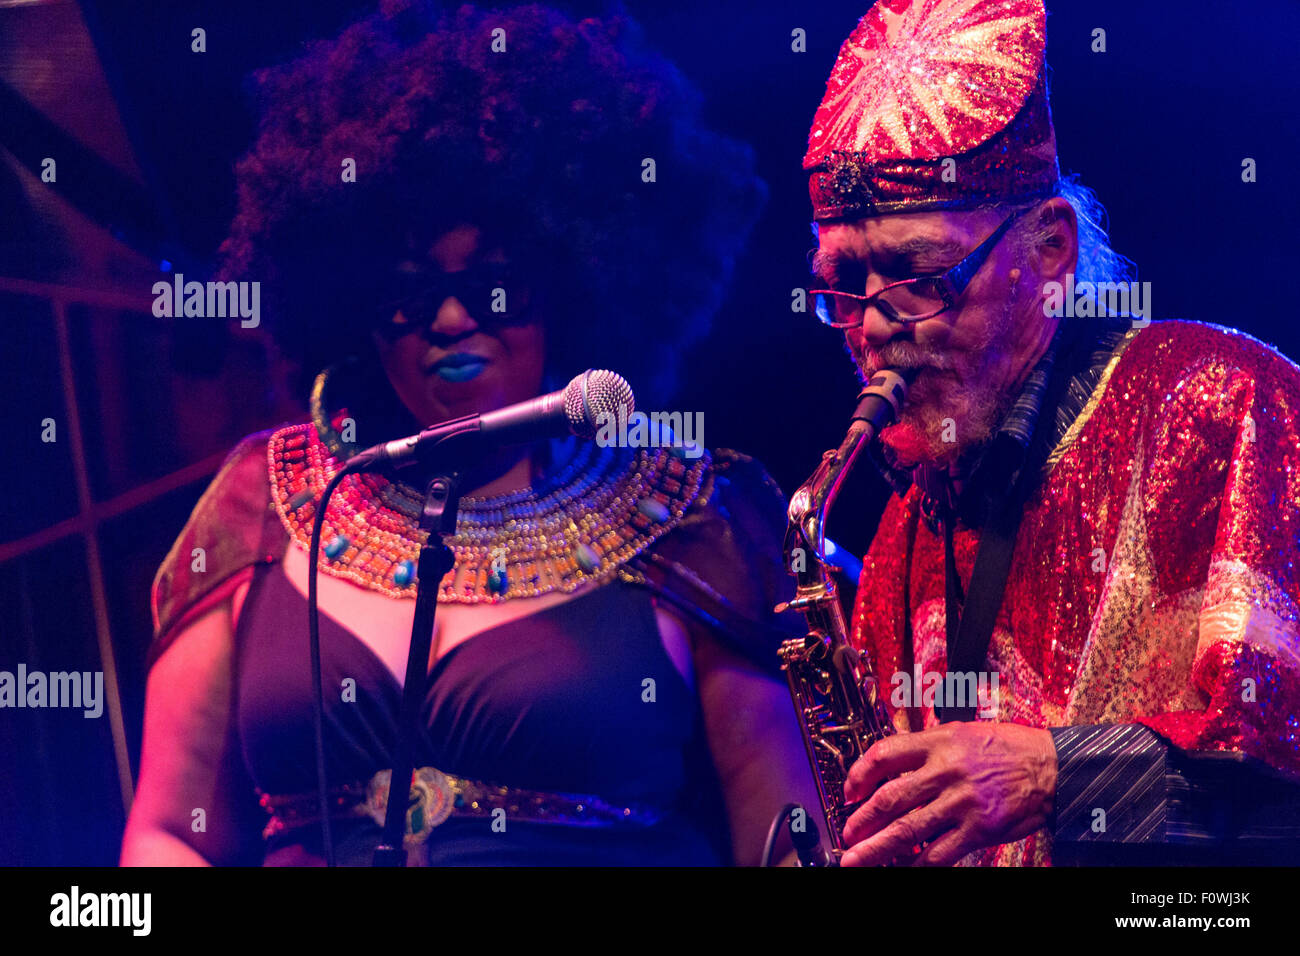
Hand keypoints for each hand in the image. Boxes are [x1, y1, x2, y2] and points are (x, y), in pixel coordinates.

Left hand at [839, 722, 1056, 865]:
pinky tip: (902, 867)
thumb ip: (927, 747)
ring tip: (857, 858)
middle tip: (846, 832)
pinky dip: (917, 863)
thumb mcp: (962, 732)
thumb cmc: (1009, 748)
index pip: (884, 754)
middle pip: (890, 798)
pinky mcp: (978, 829)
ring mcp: (961, 803)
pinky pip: (939, 853)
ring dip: (877, 847)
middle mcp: (946, 771)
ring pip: (908, 830)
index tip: (849, 791)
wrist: (1051, 767)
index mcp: (938, 742)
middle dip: (862, 819)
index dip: (859, 774)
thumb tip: (892, 764)